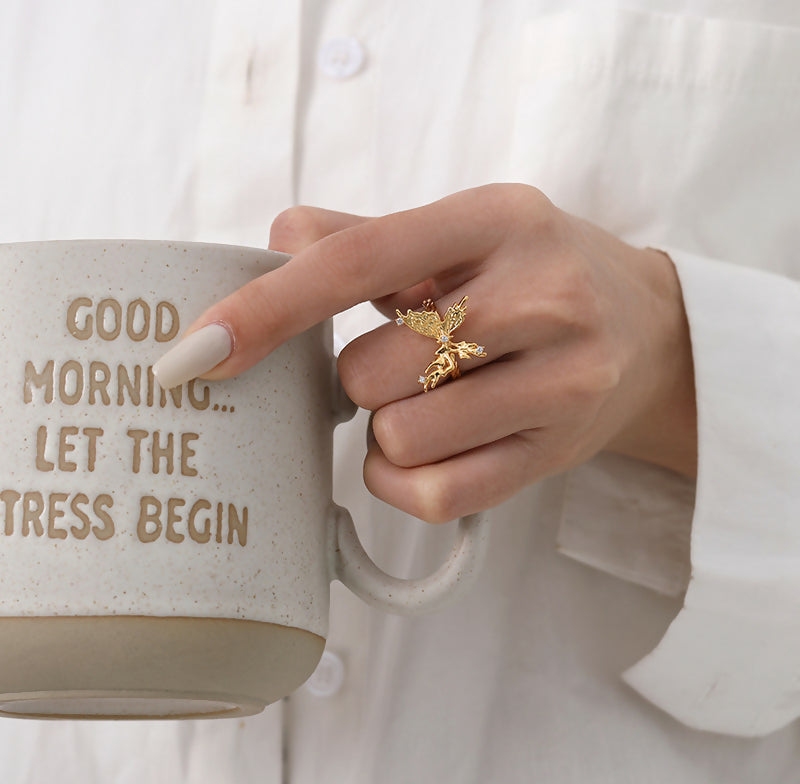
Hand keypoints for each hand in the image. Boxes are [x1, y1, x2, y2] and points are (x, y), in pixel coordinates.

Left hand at [154, 184, 695, 521]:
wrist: (648, 331)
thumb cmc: (537, 275)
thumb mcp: (467, 232)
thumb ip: (367, 236)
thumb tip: (277, 240)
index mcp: (497, 220)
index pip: (356, 262)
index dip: (266, 307)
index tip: (196, 350)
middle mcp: (539, 296)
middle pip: (370, 371)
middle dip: (360, 379)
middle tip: (403, 362)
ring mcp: (560, 381)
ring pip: (402, 436)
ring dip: (389, 428)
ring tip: (430, 402)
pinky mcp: (557, 453)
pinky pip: (437, 493)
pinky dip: (404, 481)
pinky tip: (427, 451)